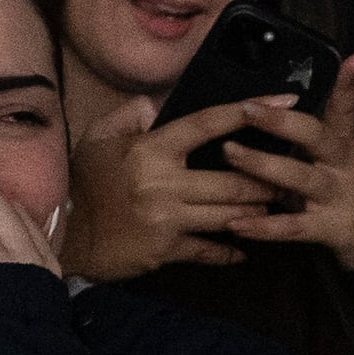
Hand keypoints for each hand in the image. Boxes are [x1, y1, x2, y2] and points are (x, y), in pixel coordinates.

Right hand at [58, 97, 286, 279]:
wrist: (64, 235)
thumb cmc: (83, 183)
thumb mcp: (96, 139)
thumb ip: (126, 115)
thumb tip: (153, 103)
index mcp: (151, 148)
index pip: (208, 124)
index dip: (247, 112)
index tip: (284, 102)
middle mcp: (164, 182)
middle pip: (233, 180)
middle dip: (267, 180)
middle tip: (289, 176)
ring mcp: (168, 219)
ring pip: (229, 214)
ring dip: (256, 211)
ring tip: (275, 206)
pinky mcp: (167, 250)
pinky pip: (209, 250)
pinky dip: (229, 251)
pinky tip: (242, 251)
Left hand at [209, 58, 353, 270]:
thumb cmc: (344, 189)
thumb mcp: (334, 158)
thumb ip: (308, 134)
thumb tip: (272, 102)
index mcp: (342, 144)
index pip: (345, 108)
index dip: (348, 84)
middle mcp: (341, 166)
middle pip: (317, 136)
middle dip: (282, 121)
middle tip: (247, 108)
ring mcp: (335, 197)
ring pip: (299, 177)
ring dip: (262, 165)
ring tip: (230, 153)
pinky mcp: (327, 229)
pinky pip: (292, 227)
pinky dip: (262, 227)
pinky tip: (235, 223)